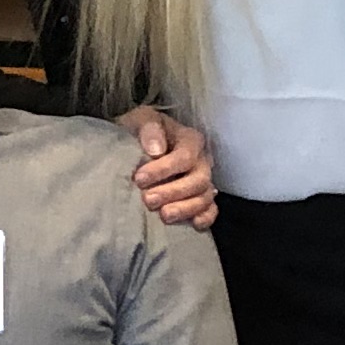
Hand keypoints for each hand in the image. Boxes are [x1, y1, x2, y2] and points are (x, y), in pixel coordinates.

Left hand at [120, 105, 217, 229]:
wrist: (133, 147)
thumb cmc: (138, 132)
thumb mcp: (140, 119)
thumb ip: (149, 128)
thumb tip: (156, 150)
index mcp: (190, 140)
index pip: (185, 157)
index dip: (164, 169)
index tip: (139, 179)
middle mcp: (201, 161)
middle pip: (197, 180)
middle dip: (173, 192)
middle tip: (148, 200)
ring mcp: (202, 182)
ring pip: (204, 197)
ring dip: (185, 208)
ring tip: (163, 216)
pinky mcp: (199, 199)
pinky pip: (211, 210)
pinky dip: (205, 218)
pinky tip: (193, 225)